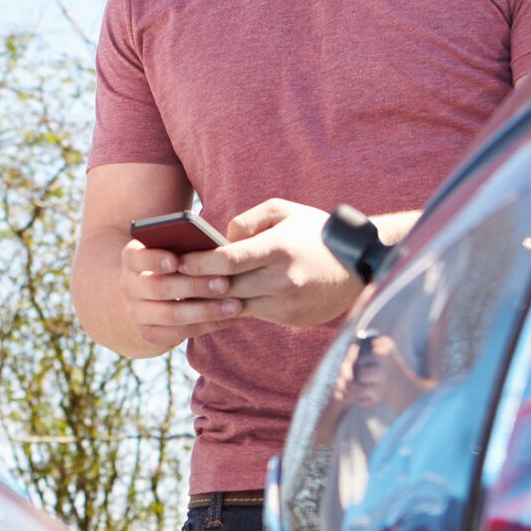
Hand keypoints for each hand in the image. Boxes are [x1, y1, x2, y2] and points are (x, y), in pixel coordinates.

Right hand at [119, 237, 245, 351]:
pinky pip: (179, 334)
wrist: (150, 296)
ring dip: (206, 311)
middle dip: (195, 286)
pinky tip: (231, 318)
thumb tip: (217, 247)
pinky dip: (208, 326)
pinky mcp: (149, 334)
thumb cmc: (175, 263)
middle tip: (225, 283)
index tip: (176, 261)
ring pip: (172, 315)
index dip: (154, 259)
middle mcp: (128, 287)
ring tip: (235, 305)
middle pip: (159, 287)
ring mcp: (136, 313)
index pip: (135, 257)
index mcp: (131, 259)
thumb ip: (187, 245)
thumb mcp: (174, 249)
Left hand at [178, 200, 362, 328]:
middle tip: (172, 282)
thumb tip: (222, 239)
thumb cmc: (315, 232)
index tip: (179, 262)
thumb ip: (249, 220)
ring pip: (236, 306)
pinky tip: (219, 302)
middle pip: (226, 288)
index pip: (228, 260)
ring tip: (189, 293)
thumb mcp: (284, 211)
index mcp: (278, 248)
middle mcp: (282, 279)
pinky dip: (235, 308)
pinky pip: (253, 315)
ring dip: (212, 302)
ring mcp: (287, 303)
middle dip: (196, 285)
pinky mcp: (291, 319)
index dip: (198, 263)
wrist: (358, 264)